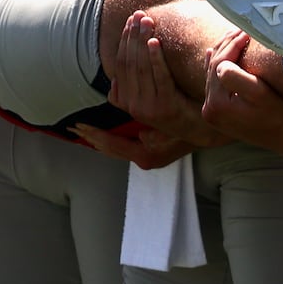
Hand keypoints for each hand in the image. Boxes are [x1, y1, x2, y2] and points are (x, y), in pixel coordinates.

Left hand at [70, 122, 193, 169]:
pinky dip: (111, 138)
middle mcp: (144, 158)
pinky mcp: (150, 150)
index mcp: (146, 154)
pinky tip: (104, 131)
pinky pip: (124, 144)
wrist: (209, 132)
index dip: (94, 134)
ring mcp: (147, 155)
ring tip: (84, 130)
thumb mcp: (174, 129)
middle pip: (110, 148)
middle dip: (92, 136)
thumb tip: (143, 136)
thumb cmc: (191, 126)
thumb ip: (157, 134)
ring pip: (115, 148)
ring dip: (100, 138)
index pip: (112, 144)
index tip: (79, 125)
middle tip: (74, 127)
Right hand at [108, 11, 224, 147]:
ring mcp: (148, 108)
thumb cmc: (174, 103)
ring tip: (147, 22)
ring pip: (141, 68)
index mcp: (124, 101)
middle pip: (129, 63)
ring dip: (143, 41)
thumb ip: (135, 79)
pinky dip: (156, 58)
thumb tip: (123, 57)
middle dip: (133, 36)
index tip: (130, 21)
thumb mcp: (148, 92)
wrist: (197, 126)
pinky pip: (159, 77)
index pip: (120, 64)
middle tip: (138, 16)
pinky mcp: (166, 106)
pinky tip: (156, 42)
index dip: (124, 40)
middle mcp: (132, 106)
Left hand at [201, 29, 282, 155]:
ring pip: (213, 75)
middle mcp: (209, 110)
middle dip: (226, 47)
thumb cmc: (278, 111)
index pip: (220, 65)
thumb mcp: (259, 92)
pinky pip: (213, 84)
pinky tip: (212, 53)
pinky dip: (214, 68)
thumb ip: (235, 77)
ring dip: (222, 54)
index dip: (232, 45)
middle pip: (214, 69)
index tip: (246, 31)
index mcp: (216, 104)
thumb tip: (220, 64)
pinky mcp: (217, 112)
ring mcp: (211, 112)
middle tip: (240, 29)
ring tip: (232, 36)